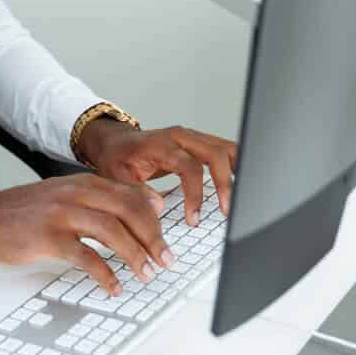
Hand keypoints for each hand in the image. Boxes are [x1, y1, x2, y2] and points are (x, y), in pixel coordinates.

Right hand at [0, 174, 173, 297]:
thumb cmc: (28, 211)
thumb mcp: (68, 195)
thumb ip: (103, 199)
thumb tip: (148, 204)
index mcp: (85, 183)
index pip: (131, 195)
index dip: (155, 219)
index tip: (168, 238)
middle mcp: (76, 194)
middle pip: (128, 210)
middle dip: (152, 237)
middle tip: (165, 260)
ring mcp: (62, 214)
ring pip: (111, 231)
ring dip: (134, 255)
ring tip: (146, 273)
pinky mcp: (48, 238)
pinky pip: (85, 257)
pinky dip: (105, 274)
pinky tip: (114, 286)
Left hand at [78, 118, 237, 224]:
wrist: (115, 142)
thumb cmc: (117, 158)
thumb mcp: (117, 177)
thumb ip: (136, 192)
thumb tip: (158, 207)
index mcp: (161, 144)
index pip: (189, 166)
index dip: (195, 193)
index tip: (193, 217)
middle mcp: (180, 137)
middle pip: (215, 152)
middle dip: (225, 183)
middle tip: (227, 210)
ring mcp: (191, 138)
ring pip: (225, 147)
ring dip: (236, 172)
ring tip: (240, 198)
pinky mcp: (198, 143)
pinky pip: (223, 150)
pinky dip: (234, 165)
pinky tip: (238, 183)